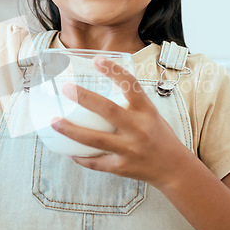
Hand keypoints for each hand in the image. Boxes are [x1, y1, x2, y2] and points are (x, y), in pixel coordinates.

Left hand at [51, 57, 188, 186]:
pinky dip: (80, 156)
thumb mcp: (150, 114)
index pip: (131, 86)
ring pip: (95, 139)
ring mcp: (129, 149)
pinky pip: (96, 162)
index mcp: (146, 111)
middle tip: (66, 88)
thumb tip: (103, 88)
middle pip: (108, 110)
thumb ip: (130, 103)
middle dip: (84, 98)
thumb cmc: (159, 136)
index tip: (97, 59)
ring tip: (54, 121)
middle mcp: (138, 128)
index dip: (114, 71)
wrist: (175, 169)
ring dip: (72, 130)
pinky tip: (68, 151)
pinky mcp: (122, 167)